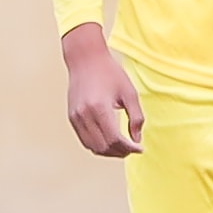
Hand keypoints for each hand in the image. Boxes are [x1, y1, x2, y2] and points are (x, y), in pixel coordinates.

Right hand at [61, 26, 145, 159]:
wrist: (86, 60)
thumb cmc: (110, 73)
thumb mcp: (129, 93)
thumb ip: (136, 117)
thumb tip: (137, 139)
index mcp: (99, 108)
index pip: (114, 139)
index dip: (129, 148)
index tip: (140, 148)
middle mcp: (84, 115)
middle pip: (103, 146)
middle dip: (120, 152)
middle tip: (133, 149)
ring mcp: (75, 117)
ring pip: (92, 146)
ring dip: (108, 152)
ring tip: (123, 148)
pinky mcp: (72, 117)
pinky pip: (84, 139)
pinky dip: (98, 145)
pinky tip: (110, 142)